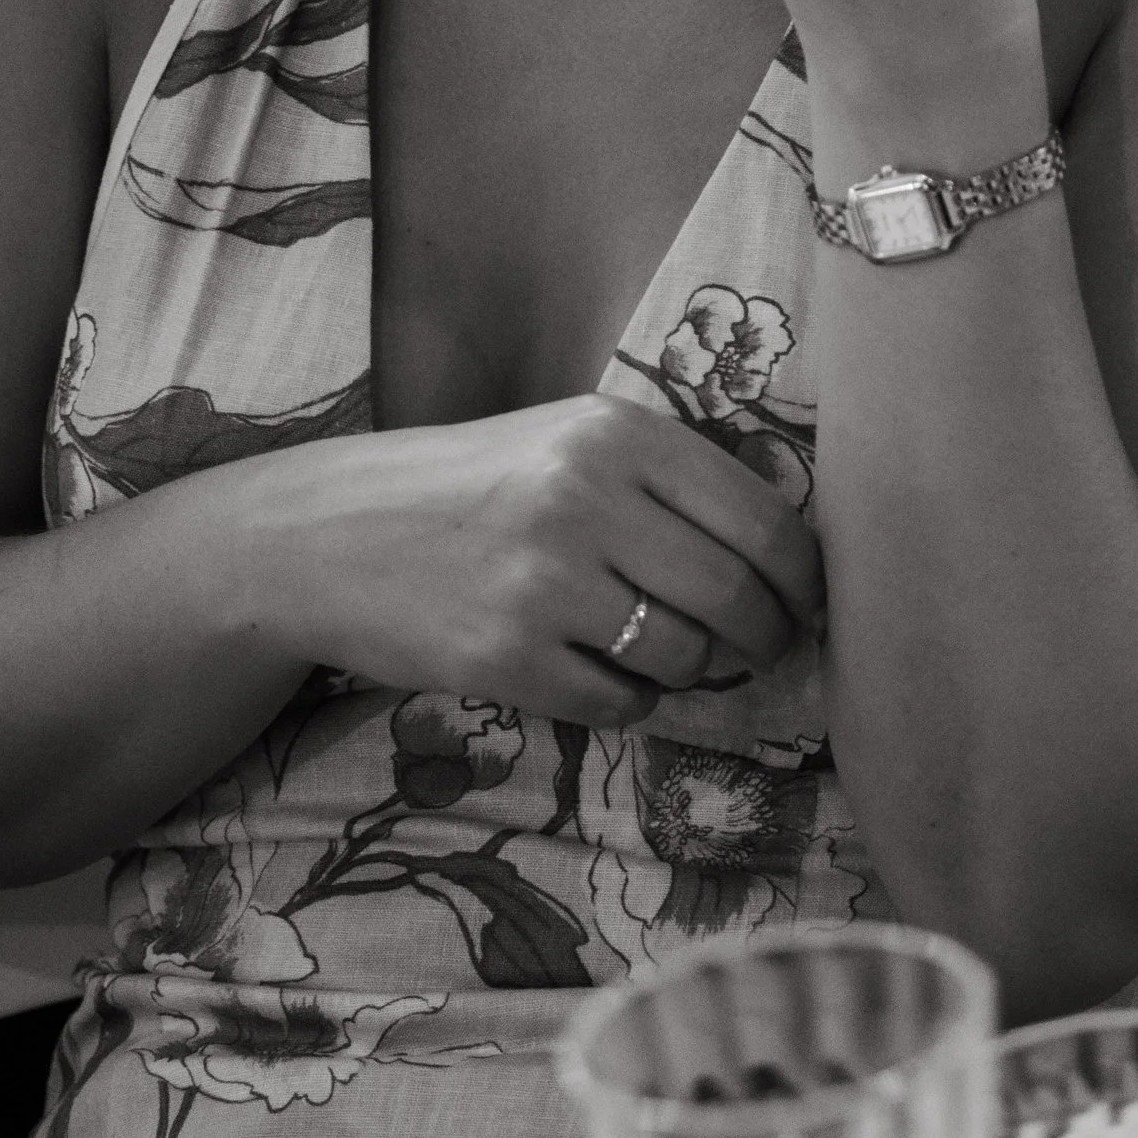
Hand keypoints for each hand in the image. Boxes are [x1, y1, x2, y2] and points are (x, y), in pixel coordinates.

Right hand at [262, 393, 823, 731]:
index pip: (765, 521)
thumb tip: (796, 557)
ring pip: (685, 657)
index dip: (804, 579)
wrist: (328, 534)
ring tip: (667, 654)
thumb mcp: (572, 441)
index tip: (809, 603)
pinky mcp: (506, 658)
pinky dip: (630, 700)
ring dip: (694, 670)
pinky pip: (621, 703)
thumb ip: (674, 480)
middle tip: (763, 649)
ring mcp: (544, 583)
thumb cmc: (476, 488)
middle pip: (736, 597)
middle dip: (767, 637)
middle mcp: (586, 499)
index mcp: (618, 434)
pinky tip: (599, 672)